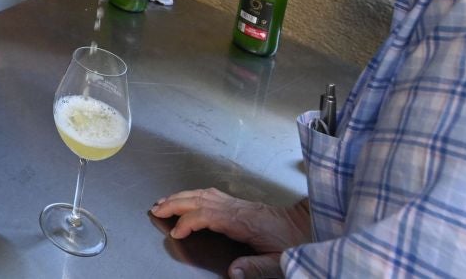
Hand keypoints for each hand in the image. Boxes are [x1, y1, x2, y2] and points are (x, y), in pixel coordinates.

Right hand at [150, 189, 309, 278]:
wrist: (309, 224)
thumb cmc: (294, 242)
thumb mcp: (279, 260)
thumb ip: (255, 266)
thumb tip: (232, 272)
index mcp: (243, 222)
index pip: (207, 216)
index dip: (188, 222)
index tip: (176, 233)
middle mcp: (237, 208)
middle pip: (200, 200)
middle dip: (175, 203)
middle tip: (155, 209)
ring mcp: (238, 203)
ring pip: (204, 194)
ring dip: (182, 196)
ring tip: (164, 201)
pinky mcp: (241, 203)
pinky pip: (211, 194)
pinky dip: (194, 194)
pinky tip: (188, 198)